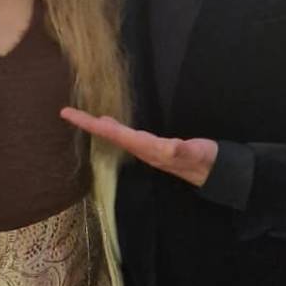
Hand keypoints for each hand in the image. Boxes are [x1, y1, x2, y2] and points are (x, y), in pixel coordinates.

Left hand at [60, 108, 217, 187]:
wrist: (216, 172)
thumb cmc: (206, 160)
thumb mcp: (196, 152)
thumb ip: (182, 150)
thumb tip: (166, 147)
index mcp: (149, 149)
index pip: (113, 135)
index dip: (90, 124)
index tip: (69, 115)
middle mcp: (144, 151)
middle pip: (110, 137)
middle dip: (89, 125)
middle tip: (68, 113)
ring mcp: (148, 150)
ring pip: (118, 138)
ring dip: (101, 128)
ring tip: (87, 117)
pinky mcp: (154, 147)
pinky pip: (128, 137)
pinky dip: (116, 129)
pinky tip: (114, 126)